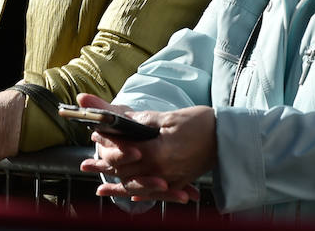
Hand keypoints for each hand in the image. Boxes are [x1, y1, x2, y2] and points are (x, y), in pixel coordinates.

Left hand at [76, 93, 212, 203]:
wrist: (227, 139)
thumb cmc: (199, 123)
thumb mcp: (167, 117)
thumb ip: (139, 120)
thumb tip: (116, 118)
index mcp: (157, 152)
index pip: (123, 153)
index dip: (107, 145)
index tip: (94, 137)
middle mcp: (162, 171)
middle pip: (126, 172)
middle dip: (105, 167)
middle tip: (87, 164)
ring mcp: (171, 180)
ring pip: (137, 187)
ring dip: (117, 187)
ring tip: (100, 188)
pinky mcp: (178, 183)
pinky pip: (154, 193)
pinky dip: (140, 194)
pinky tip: (130, 196)